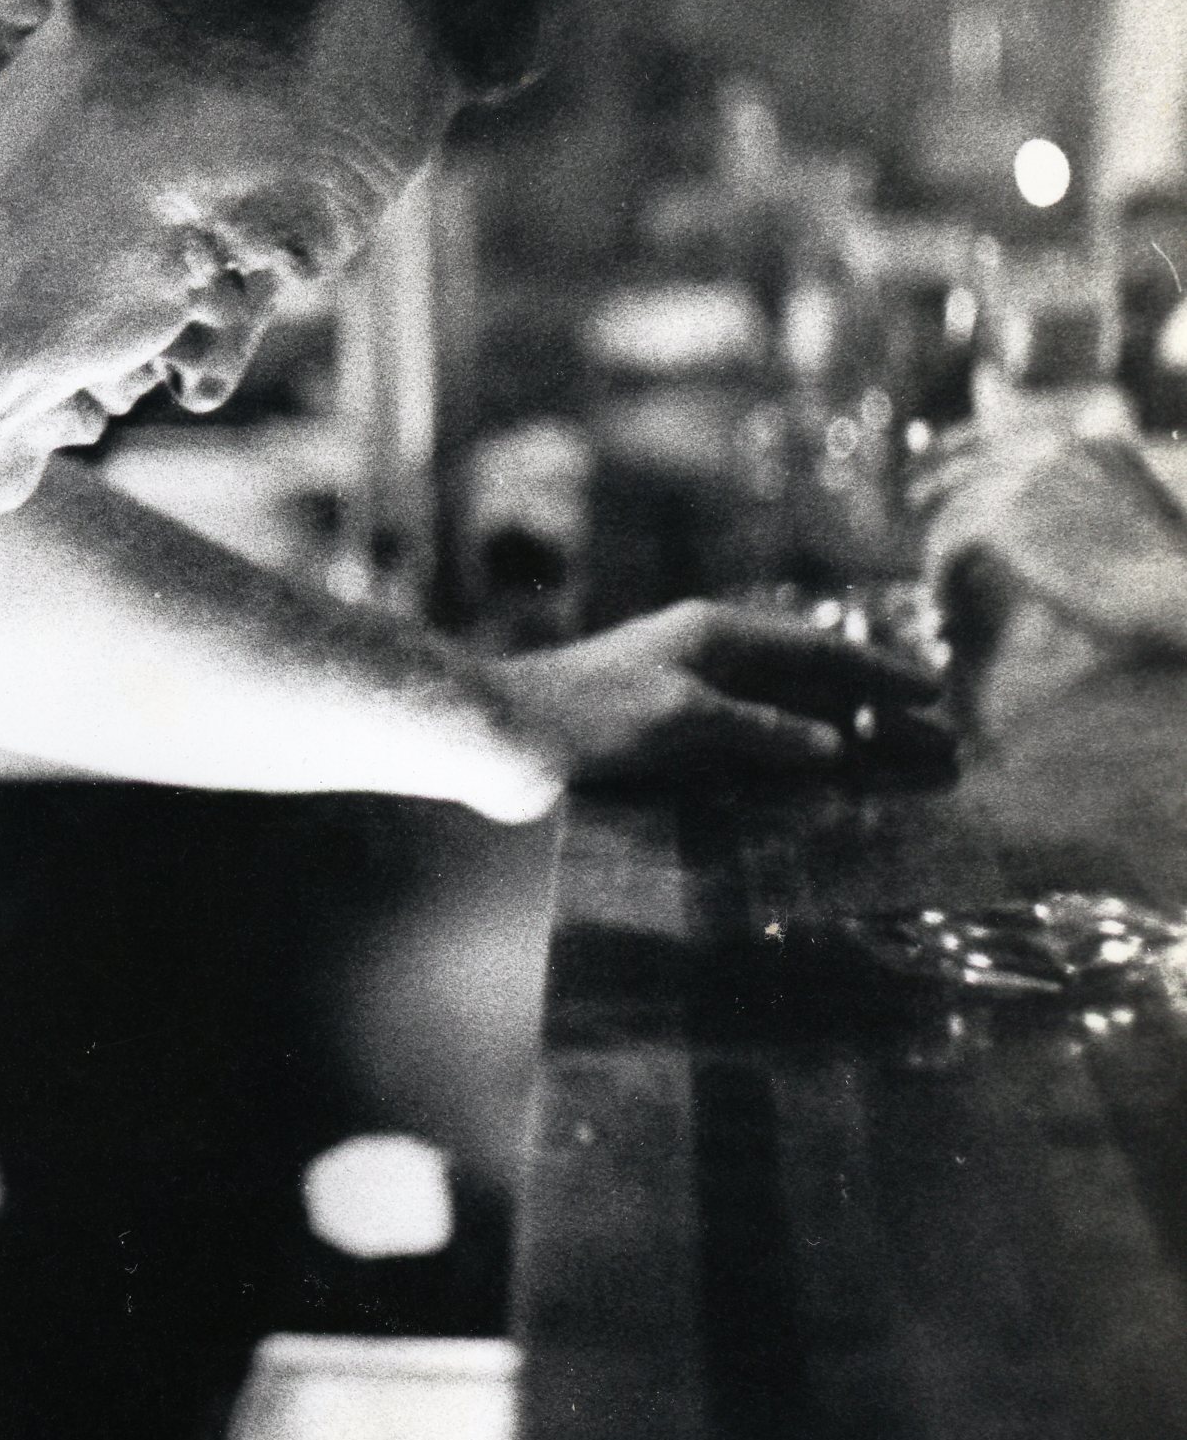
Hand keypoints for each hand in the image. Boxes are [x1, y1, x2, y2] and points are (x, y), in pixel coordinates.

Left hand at [495, 599, 949, 785]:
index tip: (934, 697)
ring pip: (786, 728)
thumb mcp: (684, 717)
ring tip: (900, 780)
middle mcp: (709, 666)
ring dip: (843, 752)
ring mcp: (688, 708)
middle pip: (812, 693)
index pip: (820, 653)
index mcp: (717, 636)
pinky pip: (748, 760)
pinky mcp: (666, 750)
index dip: (880, 675)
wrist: (500, 739)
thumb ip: (762, 731)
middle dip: (877, 720)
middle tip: (940, 751)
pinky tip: (820, 803)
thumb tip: (835, 747)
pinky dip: (790, 776)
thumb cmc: (587, 713)